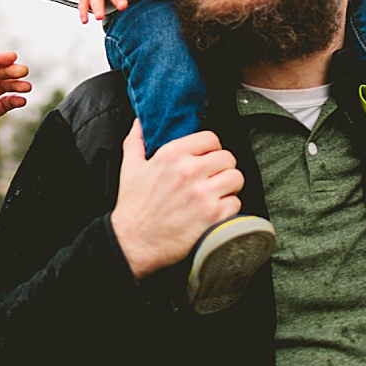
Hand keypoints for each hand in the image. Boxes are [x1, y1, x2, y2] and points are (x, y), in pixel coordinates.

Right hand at [110, 121, 244, 278]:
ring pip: (236, 177)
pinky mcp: (213, 216)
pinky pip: (236, 203)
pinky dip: (229, 208)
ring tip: (218, 193)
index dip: (211, 148)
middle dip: (222, 167)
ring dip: (229, 186)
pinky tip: (215, 211)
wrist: (133, 243)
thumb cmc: (133, 207)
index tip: (207, 157)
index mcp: (172, 155)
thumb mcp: (129, 168)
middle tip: (213, 178)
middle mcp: (190, 171)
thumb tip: (140, 123)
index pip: (211, 138)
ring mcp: (204, 194)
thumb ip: (136, 141)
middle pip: (228, 157)